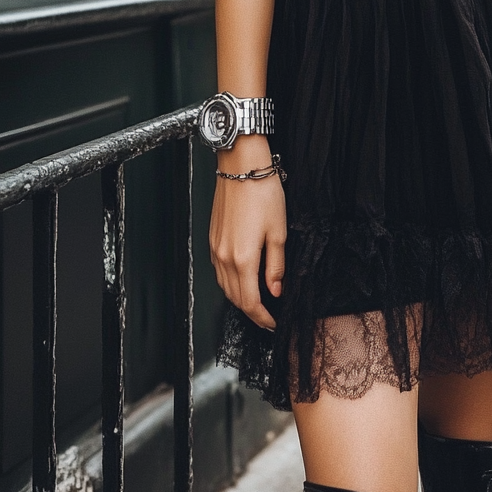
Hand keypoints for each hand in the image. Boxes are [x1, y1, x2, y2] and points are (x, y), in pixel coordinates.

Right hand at [209, 141, 286, 330]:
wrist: (241, 167)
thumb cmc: (263, 194)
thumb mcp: (279, 231)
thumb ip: (276, 265)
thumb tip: (276, 290)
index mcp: (243, 259)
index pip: (250, 302)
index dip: (262, 318)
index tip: (273, 324)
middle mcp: (224, 258)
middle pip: (235, 298)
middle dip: (252, 312)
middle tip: (268, 317)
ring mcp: (215, 249)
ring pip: (225, 286)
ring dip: (240, 298)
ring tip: (257, 302)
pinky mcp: (212, 239)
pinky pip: (219, 271)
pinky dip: (230, 282)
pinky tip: (242, 279)